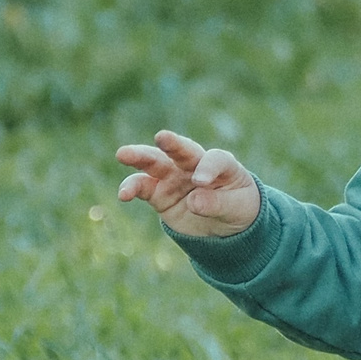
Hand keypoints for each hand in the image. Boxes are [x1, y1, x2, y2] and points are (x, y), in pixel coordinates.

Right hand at [114, 128, 261, 237]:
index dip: (208, 168)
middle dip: (171, 143)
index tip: (201, 182)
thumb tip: (193, 202)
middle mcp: (193, 164)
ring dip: (139, 157)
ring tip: (123, 154)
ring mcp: (174, 176)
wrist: (224, 223)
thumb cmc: (237, 206)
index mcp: (220, 163)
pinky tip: (123, 194)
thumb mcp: (237, 207)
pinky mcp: (158, 193)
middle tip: (161, 137)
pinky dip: (131, 188)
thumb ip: (217, 203)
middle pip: (181, 150)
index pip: (215, 159)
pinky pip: (143, 187)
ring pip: (155, 162)